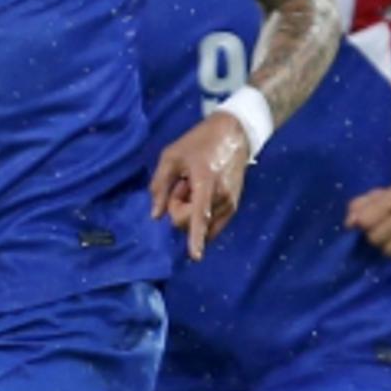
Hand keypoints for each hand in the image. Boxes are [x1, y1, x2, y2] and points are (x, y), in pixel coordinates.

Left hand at [149, 113, 250, 260]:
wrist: (234, 133)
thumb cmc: (198, 142)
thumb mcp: (171, 156)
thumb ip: (159, 185)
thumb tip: (156, 216)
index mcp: (205, 181)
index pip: (199, 215)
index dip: (196, 238)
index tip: (195, 257)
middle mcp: (222, 196)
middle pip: (190, 222)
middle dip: (179, 209)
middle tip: (182, 185)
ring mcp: (231, 203)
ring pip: (201, 225)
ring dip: (191, 210)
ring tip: (195, 186)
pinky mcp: (234, 206)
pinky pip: (212, 225)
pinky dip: (201, 216)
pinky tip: (201, 195)